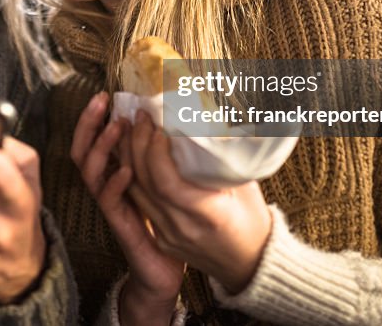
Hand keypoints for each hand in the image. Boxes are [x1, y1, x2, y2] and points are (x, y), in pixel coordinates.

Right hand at [71, 93, 182, 325]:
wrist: (164, 270)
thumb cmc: (169, 221)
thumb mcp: (165, 181)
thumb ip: (165, 155)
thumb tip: (184, 119)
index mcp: (115, 173)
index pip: (93, 139)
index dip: (94, 118)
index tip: (106, 95)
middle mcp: (107, 186)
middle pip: (82, 150)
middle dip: (88, 123)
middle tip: (101, 101)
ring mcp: (111, 205)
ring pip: (90, 171)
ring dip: (102, 146)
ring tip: (117, 127)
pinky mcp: (121, 224)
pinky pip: (109, 201)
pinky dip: (114, 182)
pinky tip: (126, 170)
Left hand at [124, 110, 272, 294]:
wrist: (250, 264)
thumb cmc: (252, 220)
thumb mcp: (246, 186)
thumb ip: (223, 160)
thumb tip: (210, 122)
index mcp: (209, 214)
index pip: (167, 182)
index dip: (156, 151)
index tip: (159, 127)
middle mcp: (183, 227)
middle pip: (146, 183)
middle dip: (138, 145)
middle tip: (141, 117)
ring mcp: (169, 235)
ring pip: (136, 192)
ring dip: (129, 157)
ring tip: (131, 129)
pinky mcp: (161, 238)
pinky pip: (140, 203)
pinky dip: (133, 176)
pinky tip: (132, 156)